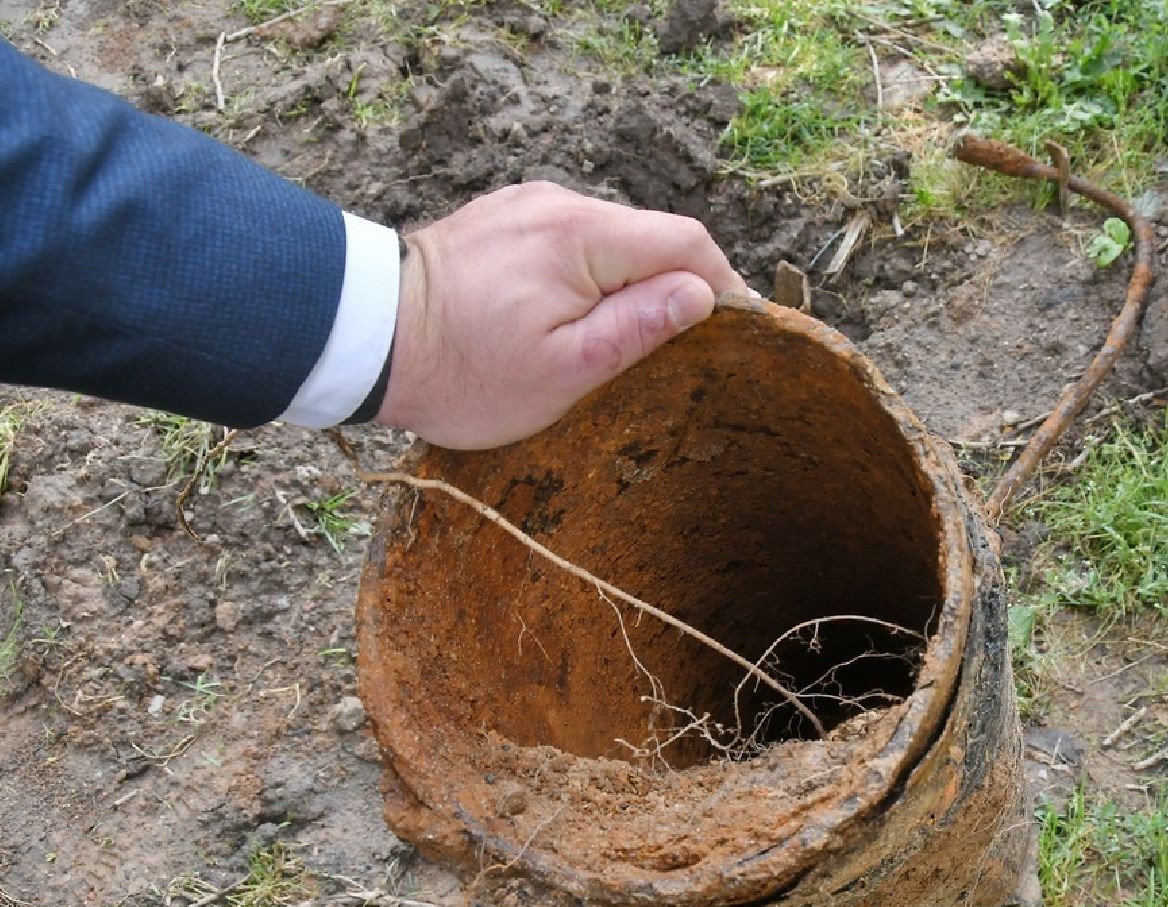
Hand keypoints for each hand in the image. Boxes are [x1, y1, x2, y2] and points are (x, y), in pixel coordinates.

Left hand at [377, 182, 746, 449]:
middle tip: (676, 352)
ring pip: (609, 242)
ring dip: (626, 285)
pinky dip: (587, 277)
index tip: (733, 331)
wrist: (362, 341)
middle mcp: (557, 204)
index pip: (685, 241)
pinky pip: (568, 243)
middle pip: (648, 238)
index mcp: (581, 236)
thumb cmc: (462, 370)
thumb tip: (700, 295)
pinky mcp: (502, 220)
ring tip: (617, 343)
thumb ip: (638, 326)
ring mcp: (525, 207)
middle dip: (672, 289)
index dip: (720, 285)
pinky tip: (571, 320)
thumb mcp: (564, 368)